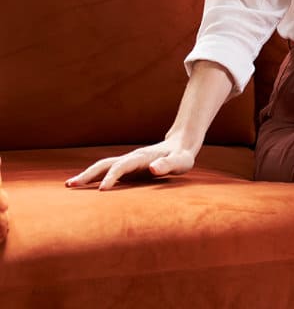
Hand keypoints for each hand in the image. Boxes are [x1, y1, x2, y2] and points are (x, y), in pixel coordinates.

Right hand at [65, 139, 197, 191]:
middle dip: (89, 174)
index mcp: (143, 157)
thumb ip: (168, 164)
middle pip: (106, 164)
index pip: (123, 166)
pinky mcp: (128, 168)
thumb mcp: (181, 161)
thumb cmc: (182, 156)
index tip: (101, 190)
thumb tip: (153, 169)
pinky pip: (107, 172)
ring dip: (88, 175)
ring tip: (70, 185)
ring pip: (104, 166)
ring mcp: (128, 162)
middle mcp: (132, 158)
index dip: (112, 176)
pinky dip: (94, 177)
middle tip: (71, 185)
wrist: (181, 145)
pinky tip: (83, 187)